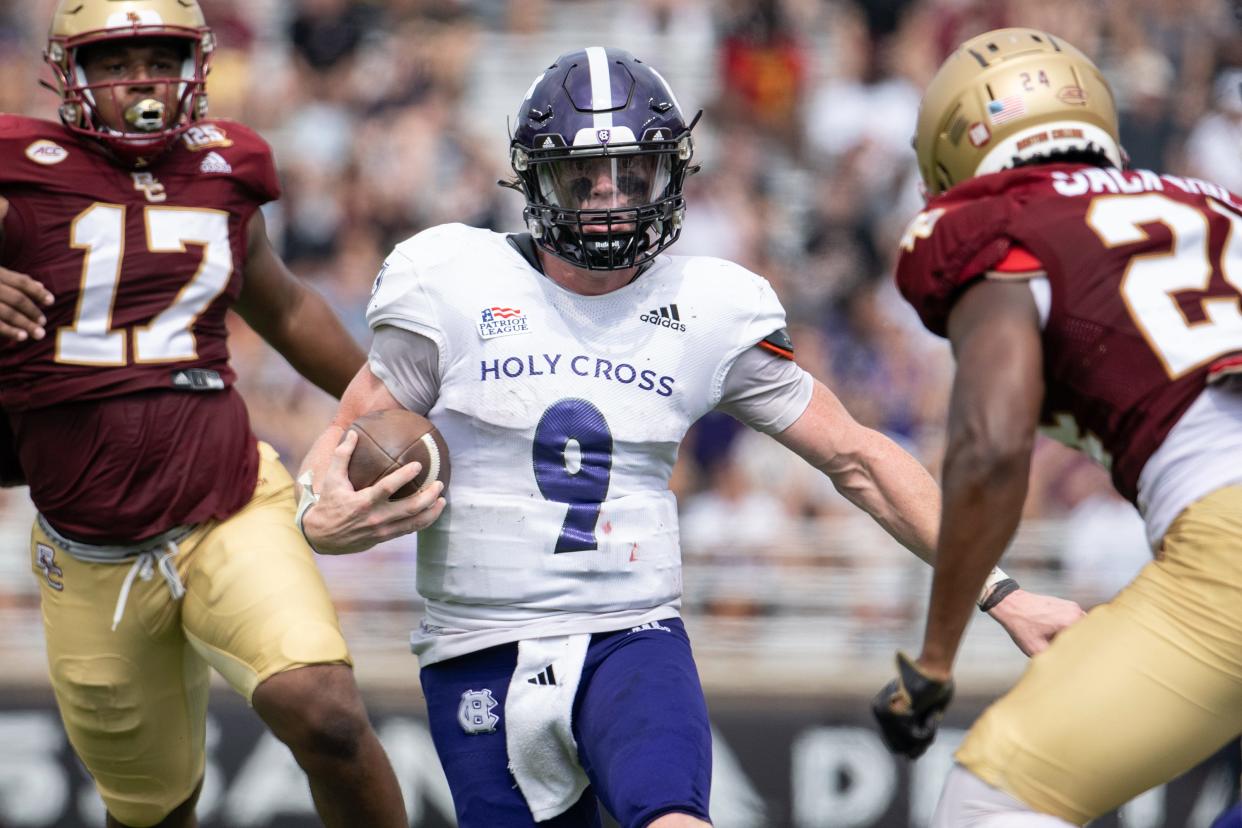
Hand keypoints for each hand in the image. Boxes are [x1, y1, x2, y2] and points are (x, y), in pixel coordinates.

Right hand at [0, 200, 53, 343]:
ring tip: (37, 333)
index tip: (51, 301)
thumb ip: (13, 279)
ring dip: (24, 323)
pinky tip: (20, 336)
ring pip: (5, 311)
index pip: (20, 282)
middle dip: (32, 312)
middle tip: (44, 323)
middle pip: (16, 299)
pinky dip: (8, 330)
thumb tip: (40, 284)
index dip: (37, 291)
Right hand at [302, 430, 445, 554]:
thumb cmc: (328, 504)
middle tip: (439, 483)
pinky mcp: (384, 538)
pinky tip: (432, 512)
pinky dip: (423, 522)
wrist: (321, 536)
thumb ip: (342, 456)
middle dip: (428, 496)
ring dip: (431, 512)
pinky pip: (408, 530)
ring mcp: (382, 531)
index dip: (405, 476)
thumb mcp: (332, 479)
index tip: (419, 465)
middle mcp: (376, 518)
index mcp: (364, 502)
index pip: (388, 488)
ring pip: (413, 523)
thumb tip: (354, 433)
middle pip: (409, 508)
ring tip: (443, 500)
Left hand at [872, 652, 953, 758]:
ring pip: (910, 744)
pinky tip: (932, 714)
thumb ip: (916, 735)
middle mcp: (879, 712)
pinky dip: (930, 730)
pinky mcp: (896, 714)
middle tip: (931, 720)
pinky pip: (917, 738)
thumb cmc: (933, 686)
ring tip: (932, 713)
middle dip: (921, 742)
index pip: (894, 742)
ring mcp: (885, 714)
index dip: (915, 743)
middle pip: (901, 747)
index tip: (927, 726)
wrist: (935, 667)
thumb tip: (909, 759)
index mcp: (881, 709)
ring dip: (927, 734)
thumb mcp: (924, 714)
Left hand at [987, 588, 1084, 655]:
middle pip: (1089, 635)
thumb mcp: (1036, 649)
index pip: (1091, 642)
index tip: (1079, 661)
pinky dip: (1070, 629)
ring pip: (1083, 628)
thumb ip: (1057, 659)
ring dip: (1075, 637)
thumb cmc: (1021, 625)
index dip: (1085, 654)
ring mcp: (1072, 606)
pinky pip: (1076, 621)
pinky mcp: (1068, 605)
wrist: (1011, 605)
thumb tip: (1069, 668)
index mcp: (1071, 621)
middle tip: (1070, 654)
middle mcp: (1076, 611)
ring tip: (1060, 643)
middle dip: (1081, 645)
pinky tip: (1057, 634)